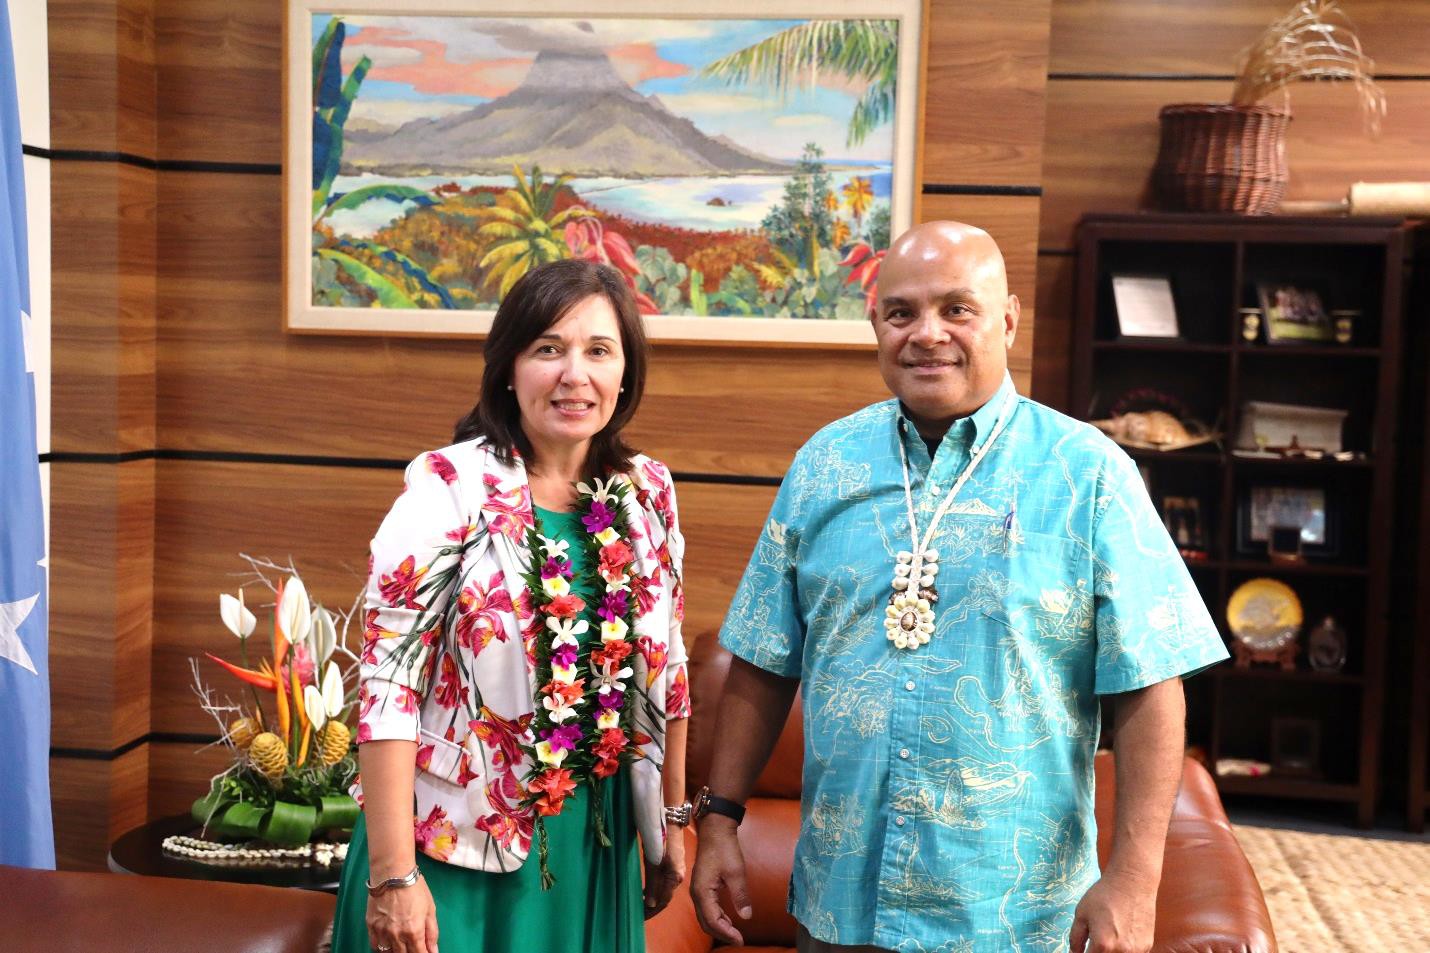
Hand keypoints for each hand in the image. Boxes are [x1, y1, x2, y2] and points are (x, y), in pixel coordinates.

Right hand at [367, 874, 439, 952]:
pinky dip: (382, 947)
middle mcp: (396, 935)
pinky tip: (388, 942)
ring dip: (397, 951)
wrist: (393, 874)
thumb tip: (434, 950)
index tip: (426, 952)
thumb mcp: (430, 909)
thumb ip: (432, 932)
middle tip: (414, 947)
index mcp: (414, 931)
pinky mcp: (371, 926)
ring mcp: (382, 932)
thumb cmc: (414, 888)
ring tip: (402, 945)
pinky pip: (375, 945)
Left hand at [643, 826, 686, 918]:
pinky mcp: (673, 864)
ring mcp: (677, 870)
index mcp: (674, 877)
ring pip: (664, 891)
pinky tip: (647, 892)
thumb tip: (651, 903)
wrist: (670, 818)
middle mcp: (678, 876)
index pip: (662, 901)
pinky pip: (664, 882)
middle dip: (652, 908)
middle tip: (637, 915)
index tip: (638, 918)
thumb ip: (653, 882)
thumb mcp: (653, 861)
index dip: (650, 911)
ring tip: (640, 906)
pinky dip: (655, 890)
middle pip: (664, 898)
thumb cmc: (660, 837)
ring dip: (653, 900)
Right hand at [690, 819, 751, 945]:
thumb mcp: (736, 872)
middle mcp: (696, 893)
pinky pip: (706, 908)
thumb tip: (746, 917)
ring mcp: (697, 890)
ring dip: (718, 926)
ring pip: (705, 916)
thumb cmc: (724, 848)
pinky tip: (728, 919)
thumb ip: (740, 896)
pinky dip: (716, 917)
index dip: (726, 933)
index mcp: (702, 892)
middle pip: (705, 922)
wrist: (715, 829)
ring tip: (735, 933)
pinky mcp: (701, 886)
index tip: (741, 940)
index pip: (712, 920)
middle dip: (721, 934)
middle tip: (738, 940)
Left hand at [1068, 869, 1156, 952]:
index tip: (1084, 949)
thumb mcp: (1081, 914)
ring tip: (1109, 937)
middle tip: (1095, 941)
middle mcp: (1122, 952)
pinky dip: (1124, 950)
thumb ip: (1075, 938)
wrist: (1132, 882)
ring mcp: (1137, 950)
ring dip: (1112, 952)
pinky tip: (1121, 937)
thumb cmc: (1104, 895)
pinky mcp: (1147, 946)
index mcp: (1103, 945)